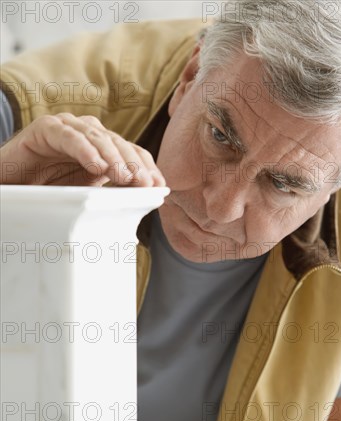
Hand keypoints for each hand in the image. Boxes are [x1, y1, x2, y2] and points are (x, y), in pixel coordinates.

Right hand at [0, 113, 165, 186]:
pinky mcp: (46, 129)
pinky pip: (69, 136)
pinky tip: (96, 166)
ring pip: (97, 137)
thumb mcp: (86, 194)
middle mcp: (88, 134)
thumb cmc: (47, 190)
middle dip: (134, 163)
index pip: (132, 152)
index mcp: (102, 148)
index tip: (159, 186)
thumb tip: (141, 204)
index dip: (147, 167)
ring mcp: (68, 128)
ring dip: (113, 157)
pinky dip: (84, 149)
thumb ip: (110, 192)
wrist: (10, 185)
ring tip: (124, 177)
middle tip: (144, 183)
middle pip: (119, 143)